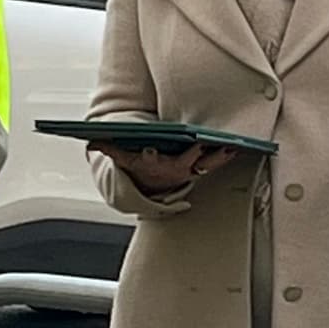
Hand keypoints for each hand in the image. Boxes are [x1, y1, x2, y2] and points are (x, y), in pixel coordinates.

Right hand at [91, 138, 234, 196]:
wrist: (155, 186)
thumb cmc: (140, 166)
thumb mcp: (124, 158)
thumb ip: (110, 149)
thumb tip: (91, 142)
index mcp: (152, 162)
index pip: (148, 158)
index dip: (148, 155)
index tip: (149, 149)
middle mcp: (173, 168)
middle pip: (183, 159)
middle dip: (192, 152)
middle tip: (200, 141)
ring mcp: (190, 169)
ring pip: (205, 162)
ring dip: (217, 155)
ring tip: (229, 144)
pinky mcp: (202, 167)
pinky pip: (217, 161)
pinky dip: (227, 154)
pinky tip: (238, 145)